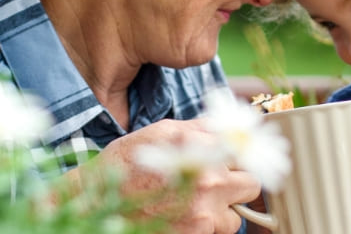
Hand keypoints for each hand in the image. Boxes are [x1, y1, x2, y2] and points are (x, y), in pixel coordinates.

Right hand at [79, 119, 261, 232]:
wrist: (98, 203)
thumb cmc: (126, 164)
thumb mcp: (163, 132)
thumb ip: (202, 128)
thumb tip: (230, 126)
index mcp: (203, 149)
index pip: (249, 151)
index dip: (241, 157)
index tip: (237, 161)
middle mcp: (209, 182)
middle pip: (252, 186)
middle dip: (237, 185)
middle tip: (217, 184)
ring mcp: (203, 214)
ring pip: (235, 216)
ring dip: (223, 212)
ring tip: (196, 204)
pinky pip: (215, 232)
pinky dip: (205, 227)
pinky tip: (182, 215)